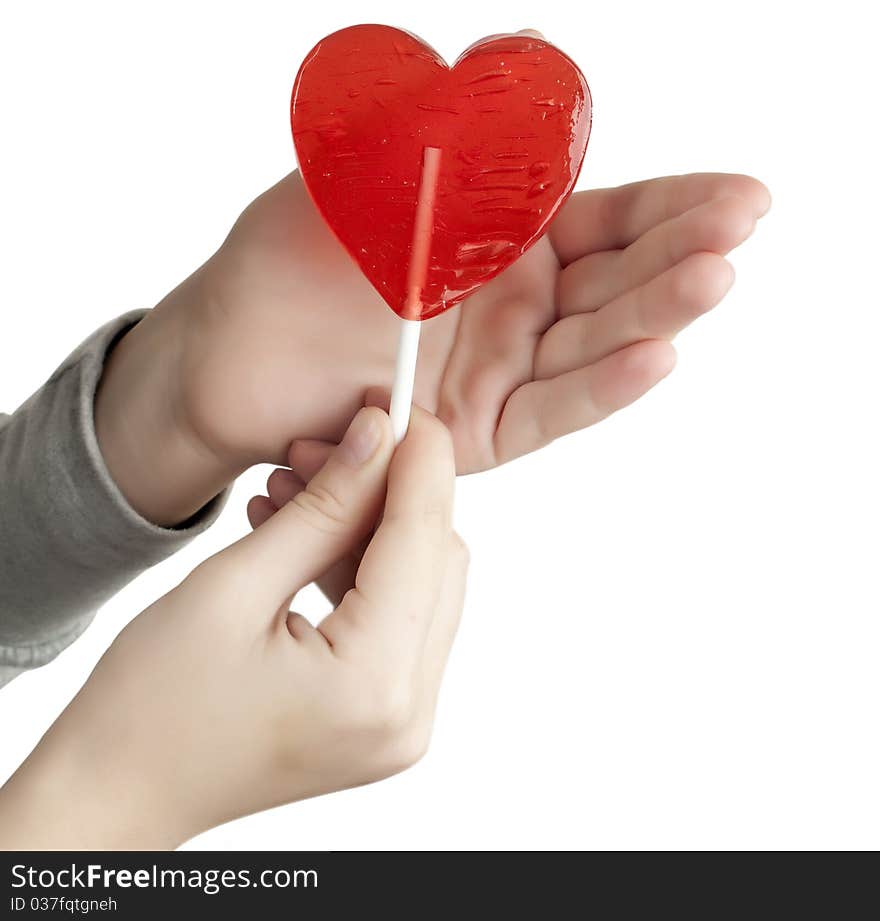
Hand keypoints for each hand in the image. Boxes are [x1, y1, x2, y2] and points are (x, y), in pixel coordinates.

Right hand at [0, 408, 466, 848]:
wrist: (122, 789)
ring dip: (372, 529)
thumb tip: (378, 437)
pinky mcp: (386, 717)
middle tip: (336, 445)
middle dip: (392, 492)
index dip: (419, 462)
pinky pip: (400, 620)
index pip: (423, 542)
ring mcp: (403, 723)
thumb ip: (322, 508)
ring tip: (301, 490)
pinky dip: (362, 570)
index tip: (404, 403)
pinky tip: (307, 535)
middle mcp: (409, 714)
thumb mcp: (234, 585)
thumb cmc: (151, 703)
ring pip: (423, 586)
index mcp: (373, 687)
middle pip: (436, 562)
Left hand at [96, 169, 768, 522]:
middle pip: (615, 279)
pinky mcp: (481, 432)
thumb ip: (450, 130)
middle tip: (738, 232)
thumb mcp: (371, 173)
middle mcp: (516, 306)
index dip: (674, 206)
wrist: (233, 354)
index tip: (742, 196)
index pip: (607, 218)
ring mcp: (503, 371)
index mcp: (503, 239)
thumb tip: (528, 51)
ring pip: (593, 343)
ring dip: (654, 313)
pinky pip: (551, 410)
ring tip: (714, 281)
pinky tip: (655, 356)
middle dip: (680, 254)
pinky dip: (601, 386)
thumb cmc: (291, 254)